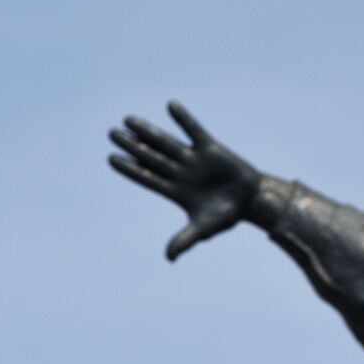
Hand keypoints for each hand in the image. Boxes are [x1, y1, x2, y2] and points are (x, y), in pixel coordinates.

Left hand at [109, 101, 261, 260]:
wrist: (251, 201)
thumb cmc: (226, 216)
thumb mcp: (205, 229)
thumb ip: (186, 240)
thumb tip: (169, 257)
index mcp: (175, 191)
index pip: (147, 178)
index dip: (130, 169)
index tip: (112, 159)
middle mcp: (180, 172)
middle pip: (150, 157)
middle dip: (132, 146)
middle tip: (112, 134)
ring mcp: (194, 159)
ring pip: (166, 142)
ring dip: (148, 132)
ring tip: (128, 120)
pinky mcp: (211, 148)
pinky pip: (194, 131)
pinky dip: (184, 119)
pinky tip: (170, 106)